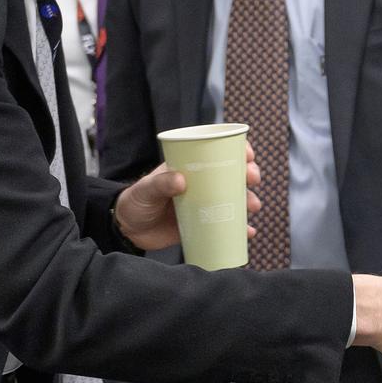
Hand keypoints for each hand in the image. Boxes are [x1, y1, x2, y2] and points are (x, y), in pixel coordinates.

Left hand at [114, 148, 262, 251]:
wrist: (128, 230)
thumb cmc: (135, 201)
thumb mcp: (146, 189)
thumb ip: (161, 183)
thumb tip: (182, 180)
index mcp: (190, 167)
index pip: (218, 152)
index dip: (237, 150)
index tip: (248, 155)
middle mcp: (202, 183)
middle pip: (232, 174)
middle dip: (249, 174)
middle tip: (252, 180)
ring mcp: (205, 203)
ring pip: (234, 199)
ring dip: (249, 200)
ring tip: (253, 207)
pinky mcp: (204, 224)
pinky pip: (227, 224)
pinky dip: (240, 228)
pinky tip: (248, 232)